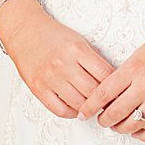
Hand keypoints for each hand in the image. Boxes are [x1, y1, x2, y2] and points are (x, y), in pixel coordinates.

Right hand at [0, 0, 115, 119]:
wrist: (24, 31)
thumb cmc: (53, 35)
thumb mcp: (78, 41)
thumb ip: (93, 60)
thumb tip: (112, 82)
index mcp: (77, 49)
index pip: (106, 75)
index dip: (116, 87)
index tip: (120, 92)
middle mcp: (63, 64)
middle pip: (94, 92)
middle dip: (104, 100)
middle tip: (109, 103)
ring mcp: (50, 78)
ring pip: (79, 104)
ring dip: (89, 108)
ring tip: (93, 106)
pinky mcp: (38, 88)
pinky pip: (60, 110)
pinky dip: (71, 113)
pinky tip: (76, 108)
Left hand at [77, 25, 144, 140]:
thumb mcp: (144, 49)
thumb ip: (128, 69)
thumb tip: (113, 86)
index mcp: (134, 68)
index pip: (103, 92)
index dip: (90, 105)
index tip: (84, 111)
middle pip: (114, 113)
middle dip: (103, 119)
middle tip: (100, 119)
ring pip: (132, 125)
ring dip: (121, 128)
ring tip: (118, 124)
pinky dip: (143, 135)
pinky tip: (138, 131)